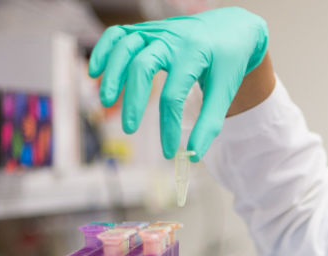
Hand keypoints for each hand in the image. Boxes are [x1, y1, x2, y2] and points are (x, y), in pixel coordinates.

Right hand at [88, 7, 268, 160]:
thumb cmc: (228, 61)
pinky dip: (103, 50)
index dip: (168, 127)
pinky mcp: (146, 29)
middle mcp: (172, 38)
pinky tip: (95, 72)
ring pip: (125, 47)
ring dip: (112, 74)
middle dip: (133, 100)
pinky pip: (117, 34)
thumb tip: (193, 155)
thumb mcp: (225, 90)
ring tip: (106, 101)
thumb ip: (210, 122)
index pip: (174, 95)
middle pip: (142, 66)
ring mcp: (156, 30)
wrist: (233, 28)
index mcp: (194, 53)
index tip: (168, 151)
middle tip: (130, 129)